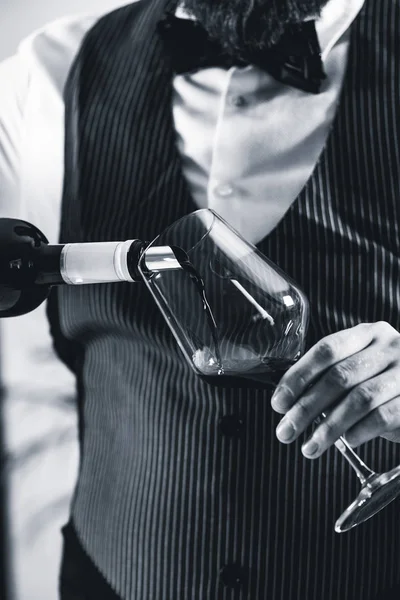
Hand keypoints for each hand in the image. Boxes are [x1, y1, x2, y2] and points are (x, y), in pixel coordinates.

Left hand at [270, 321, 399, 457]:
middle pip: (339, 377)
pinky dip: (360, 431)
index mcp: (368, 334)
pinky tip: (348, 441)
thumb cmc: (384, 382)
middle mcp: (390, 348)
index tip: (279, 402)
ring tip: (310, 447)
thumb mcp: (361, 368)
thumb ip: (332, 378)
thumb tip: (290, 403)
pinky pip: (383, 417)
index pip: (327, 350)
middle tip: (286, 431)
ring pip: (360, 399)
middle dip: (306, 408)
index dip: (299, 376)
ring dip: (329, 427)